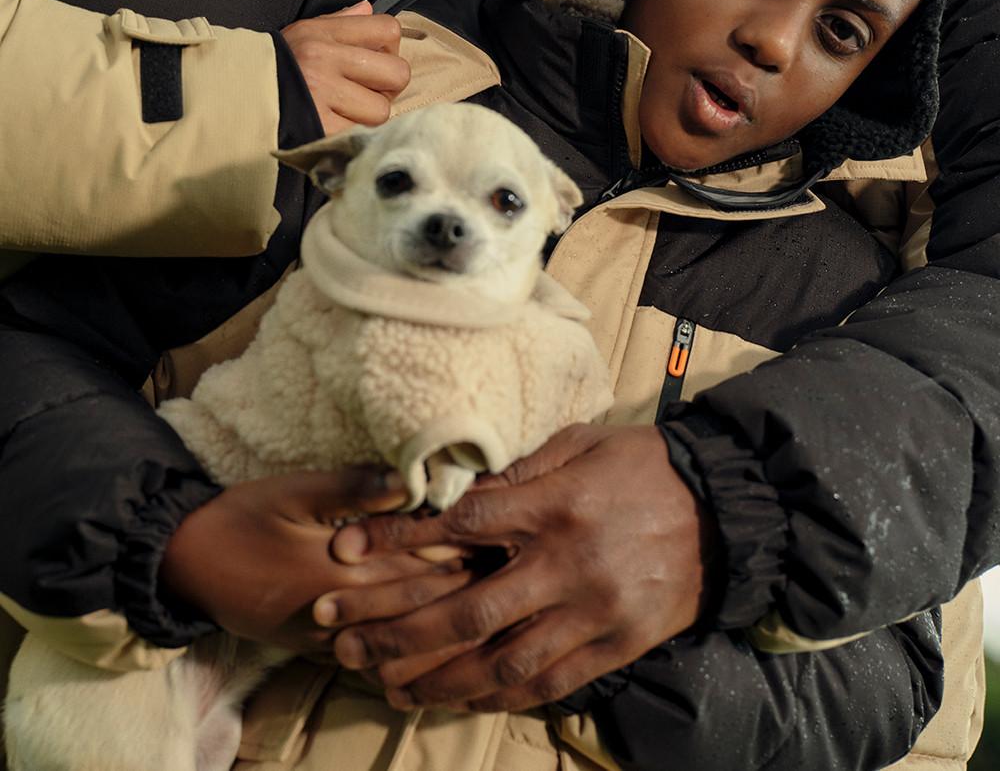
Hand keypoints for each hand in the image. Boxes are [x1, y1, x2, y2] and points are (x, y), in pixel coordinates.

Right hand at [159, 469, 466, 653]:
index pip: (411, 568)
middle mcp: (334, 614)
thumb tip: (409, 480)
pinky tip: (429, 646)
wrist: (186, 562)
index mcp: (333, 571)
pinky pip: (368, 656)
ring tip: (480, 611)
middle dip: (458, 591)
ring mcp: (323, 639)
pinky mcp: (313, 649)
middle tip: (503, 576)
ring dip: (436, 626)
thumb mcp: (292, 489)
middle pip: (412, 607)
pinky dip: (401, 649)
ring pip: (395, 639)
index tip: (494, 542)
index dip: (455, 556)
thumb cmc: (241, 516)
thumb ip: (352, 488)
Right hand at [281, 1, 409, 133]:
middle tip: (369, 91)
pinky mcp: (319, 126)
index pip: (387, 30)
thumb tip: (368, 8)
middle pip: (397, 73)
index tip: (375, 60)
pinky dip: (351, 133)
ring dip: (369, 115)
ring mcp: (323, 94)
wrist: (231, 98)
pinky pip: (358, 132)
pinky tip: (334, 126)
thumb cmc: (274, 65)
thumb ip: (339, 21)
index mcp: (325, 33)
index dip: (390, 49)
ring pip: (381, 110)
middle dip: (388, 87)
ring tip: (349, 111)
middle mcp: (326, 59)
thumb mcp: (302, 33)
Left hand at [329, 424, 717, 712]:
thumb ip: (522, 468)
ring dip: (439, 679)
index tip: (346, 550)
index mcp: (555, 504)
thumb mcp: (583, 442)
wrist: (726, 510)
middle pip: (468, 611)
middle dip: (399, 632)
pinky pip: (549, 683)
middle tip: (345, 645)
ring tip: (389, 687)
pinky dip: (500, 696)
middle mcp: (567, 564)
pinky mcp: (617, 645)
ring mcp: (593, 611)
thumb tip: (462, 485)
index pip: (461, 524)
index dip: (398, 539)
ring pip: (502, 661)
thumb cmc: (645, 465)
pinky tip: (462, 699)